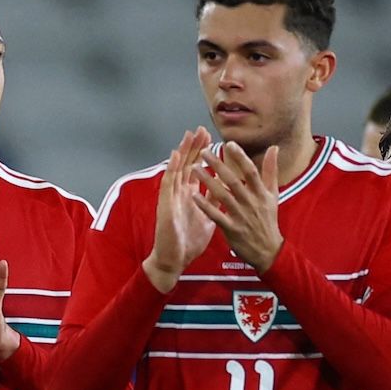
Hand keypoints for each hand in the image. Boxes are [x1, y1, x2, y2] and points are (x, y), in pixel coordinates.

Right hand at [146, 128, 214, 290]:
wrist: (176, 259)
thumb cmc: (189, 241)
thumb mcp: (208, 216)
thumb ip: (214, 201)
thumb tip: (225, 187)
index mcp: (191, 196)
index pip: (198, 170)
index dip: (204, 154)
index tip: (212, 139)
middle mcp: (180, 193)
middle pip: (188, 165)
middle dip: (194, 147)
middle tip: (201, 129)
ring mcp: (172, 198)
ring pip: (177, 169)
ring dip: (183, 152)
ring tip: (189, 135)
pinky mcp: (165, 205)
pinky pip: (168, 184)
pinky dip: (172, 169)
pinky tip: (175, 156)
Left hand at [193, 141, 285, 272]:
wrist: (268, 250)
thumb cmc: (268, 220)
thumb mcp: (273, 195)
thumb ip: (271, 171)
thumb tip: (274, 148)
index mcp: (261, 193)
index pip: (251, 171)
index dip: (240, 157)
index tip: (229, 143)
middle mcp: (251, 202)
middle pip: (233, 180)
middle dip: (218, 165)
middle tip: (204, 151)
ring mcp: (241, 216)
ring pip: (222, 195)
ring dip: (207, 181)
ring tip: (194, 168)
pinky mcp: (231, 229)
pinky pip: (216, 215)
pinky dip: (205, 206)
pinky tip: (194, 196)